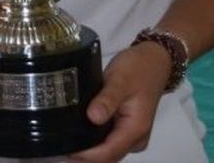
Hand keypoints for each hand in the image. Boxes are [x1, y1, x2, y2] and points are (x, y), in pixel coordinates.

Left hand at [67, 42, 171, 161]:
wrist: (154, 61)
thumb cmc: (138, 68)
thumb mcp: (120, 79)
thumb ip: (107, 99)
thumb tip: (93, 117)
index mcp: (135, 129)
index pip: (107, 152)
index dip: (85, 155)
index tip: (64, 148)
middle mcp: (135, 139)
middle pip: (107, 157)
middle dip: (83, 155)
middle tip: (58, 144)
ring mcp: (132, 136)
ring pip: (107, 152)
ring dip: (88, 150)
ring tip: (64, 139)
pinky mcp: (127, 130)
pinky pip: (109, 142)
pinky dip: (94, 142)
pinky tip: (78, 134)